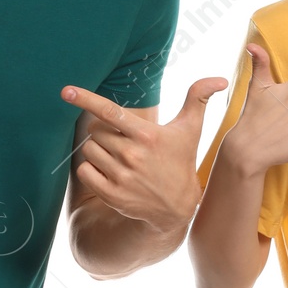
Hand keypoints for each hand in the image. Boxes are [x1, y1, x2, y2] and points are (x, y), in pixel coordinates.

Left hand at [63, 78, 230, 233]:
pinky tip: (110, 171)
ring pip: (89, 149)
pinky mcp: (111, 194)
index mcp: (148, 135)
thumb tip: (221, 79)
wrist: (176, 208)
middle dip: (105, 132)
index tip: (66, 91)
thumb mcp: (191, 129)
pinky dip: (92, 168)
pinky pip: (85, 170)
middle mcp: (132, 156)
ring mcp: (120, 177)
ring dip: (99, 150)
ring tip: (119, 157)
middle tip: (125, 142)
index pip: (110, 112)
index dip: (86, 99)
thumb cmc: (181, 161)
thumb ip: (199, 99)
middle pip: (96, 131)